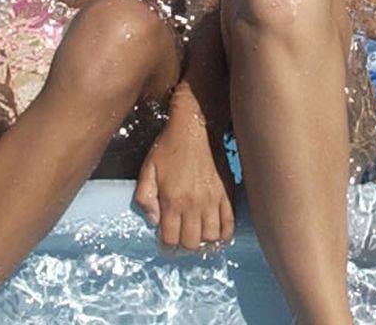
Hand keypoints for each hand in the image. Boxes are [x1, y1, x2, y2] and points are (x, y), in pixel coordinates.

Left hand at [133, 108, 235, 251]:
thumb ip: (145, 198)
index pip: (170, 239)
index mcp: (172, 200)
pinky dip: (224, 235)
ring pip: (211, 238)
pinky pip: (230, 224)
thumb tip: (153, 221)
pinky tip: (216, 235)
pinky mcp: (227, 194)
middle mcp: (194, 204)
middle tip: (180, 243)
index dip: (166, 248)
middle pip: (192, 243)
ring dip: (203, 244)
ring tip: (197, 240)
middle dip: (183, 248)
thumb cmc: (169, 148)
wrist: (196, 127)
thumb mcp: (147, 170)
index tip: (165, 246)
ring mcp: (213, 200)